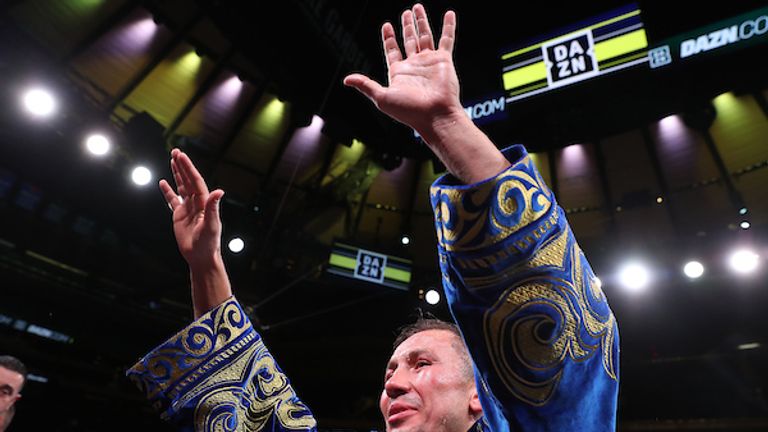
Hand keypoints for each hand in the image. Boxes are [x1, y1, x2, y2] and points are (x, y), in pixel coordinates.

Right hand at [159, 149, 223, 267]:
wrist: (201, 257)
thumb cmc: (209, 243)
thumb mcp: (211, 225)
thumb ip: (213, 208)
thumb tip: (219, 191)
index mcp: (204, 202)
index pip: (195, 181)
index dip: (188, 168)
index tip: (181, 156)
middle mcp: (197, 203)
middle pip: (188, 180)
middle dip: (182, 166)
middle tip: (176, 151)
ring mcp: (188, 208)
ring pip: (181, 187)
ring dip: (177, 174)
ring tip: (172, 160)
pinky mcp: (180, 216)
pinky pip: (173, 200)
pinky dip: (168, 191)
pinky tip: (163, 182)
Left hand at [344, 4, 508, 183]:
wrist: (434, 115)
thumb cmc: (408, 111)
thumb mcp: (381, 97)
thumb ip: (366, 85)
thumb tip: (346, 80)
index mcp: (399, 72)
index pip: (392, 50)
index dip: (389, 38)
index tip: (386, 25)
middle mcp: (414, 65)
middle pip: (409, 40)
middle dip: (406, 26)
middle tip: (406, 12)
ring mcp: (429, 61)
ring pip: (425, 36)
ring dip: (421, 22)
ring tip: (417, 7)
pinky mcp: (444, 60)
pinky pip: (446, 39)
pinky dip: (448, 26)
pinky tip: (449, 13)